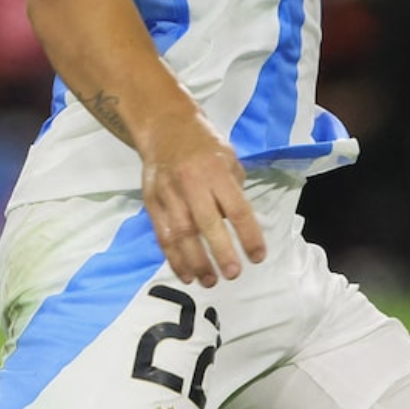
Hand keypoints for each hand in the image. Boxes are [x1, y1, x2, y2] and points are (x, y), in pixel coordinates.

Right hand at [136, 114, 265, 288]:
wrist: (164, 127)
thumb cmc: (204, 145)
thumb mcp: (228, 159)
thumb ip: (234, 192)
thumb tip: (238, 226)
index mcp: (216, 171)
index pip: (237, 209)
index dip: (249, 235)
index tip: (257, 257)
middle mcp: (191, 182)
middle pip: (206, 223)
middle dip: (221, 252)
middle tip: (232, 274)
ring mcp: (168, 193)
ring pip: (181, 234)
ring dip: (195, 262)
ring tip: (209, 281)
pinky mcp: (151, 202)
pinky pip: (163, 235)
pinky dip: (174, 258)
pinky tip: (186, 274)